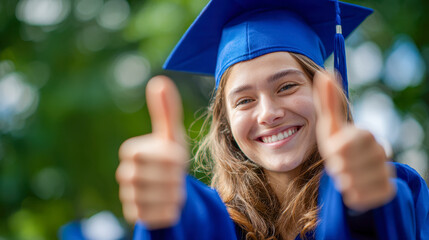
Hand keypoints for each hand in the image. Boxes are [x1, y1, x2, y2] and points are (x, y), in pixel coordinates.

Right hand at [116, 76, 187, 228]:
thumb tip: (159, 81)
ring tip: (177, 189)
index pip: (146, 154)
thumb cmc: (172, 159)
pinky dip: (170, 211)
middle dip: (173, 177)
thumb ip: (167, 110)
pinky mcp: (134, 215)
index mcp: (130, 151)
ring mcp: (127, 196)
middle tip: (179, 176)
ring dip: (174, 194)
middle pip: (151, 177)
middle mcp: (124, 174)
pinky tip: (172, 204)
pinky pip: (156, 215)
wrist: (173, 189)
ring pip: (155, 198)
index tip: (178, 159)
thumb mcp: (173, 135)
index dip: (167, 158)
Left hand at [313, 72, 394, 211]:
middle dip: (337, 167)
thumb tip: (325, 72)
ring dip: (342, 182)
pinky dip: (351, 196)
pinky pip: (362, 199)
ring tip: (344, 176)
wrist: (351, 173)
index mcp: (366, 135)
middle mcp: (381, 152)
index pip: (349, 143)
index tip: (333, 152)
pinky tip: (352, 188)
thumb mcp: (329, 125)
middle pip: (350, 165)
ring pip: (355, 184)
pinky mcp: (387, 192)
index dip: (336, 150)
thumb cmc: (337, 146)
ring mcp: (386, 173)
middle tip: (337, 165)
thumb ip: (327, 102)